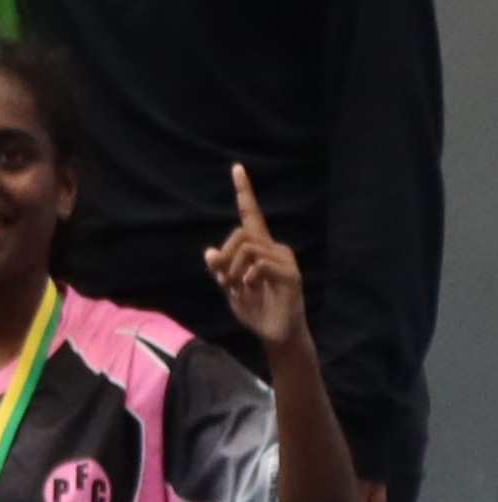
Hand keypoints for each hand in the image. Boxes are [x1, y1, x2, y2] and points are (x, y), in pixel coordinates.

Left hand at [206, 161, 309, 355]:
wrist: (274, 333)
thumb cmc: (254, 309)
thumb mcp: (230, 287)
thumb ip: (220, 270)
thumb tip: (209, 252)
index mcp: (259, 248)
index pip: (251, 215)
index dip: (244, 192)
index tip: (236, 168)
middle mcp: (275, 248)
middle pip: (240, 233)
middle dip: (224, 257)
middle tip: (226, 280)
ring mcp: (285, 260)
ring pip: (247, 247)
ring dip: (234, 269)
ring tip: (241, 287)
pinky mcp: (291, 274)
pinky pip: (259, 264)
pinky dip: (247, 277)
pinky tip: (252, 288)